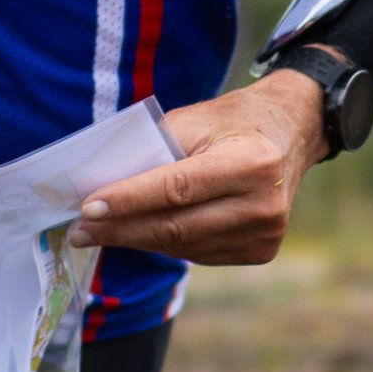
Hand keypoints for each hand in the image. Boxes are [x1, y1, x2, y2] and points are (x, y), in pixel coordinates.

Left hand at [73, 74, 326, 267]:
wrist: (292, 132)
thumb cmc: (235, 121)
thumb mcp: (195, 119)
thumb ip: (154, 151)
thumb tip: (102, 187)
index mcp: (250, 163)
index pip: (176, 188)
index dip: (129, 200)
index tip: (87, 208)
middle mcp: (263, 205)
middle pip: (175, 227)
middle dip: (120, 229)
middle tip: (80, 230)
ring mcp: (265, 233)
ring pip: (182, 246)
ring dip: (136, 240)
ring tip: (99, 232)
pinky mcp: (260, 250)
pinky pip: (197, 252)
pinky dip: (164, 243)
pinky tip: (140, 233)